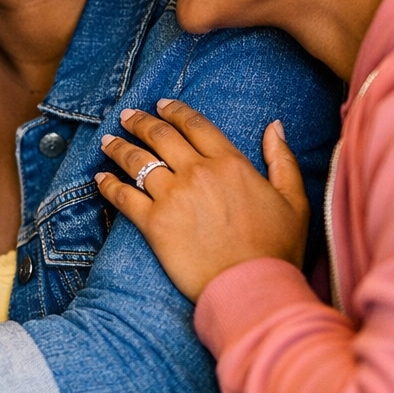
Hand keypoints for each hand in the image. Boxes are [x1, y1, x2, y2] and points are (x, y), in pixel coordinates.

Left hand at [94, 99, 309, 302]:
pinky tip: (99, 179)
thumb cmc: (277, 249)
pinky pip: (123, 197)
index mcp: (230, 163)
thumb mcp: (294, 200)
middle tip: (128, 116)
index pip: (195, 124)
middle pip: (160, 136)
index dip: (175, 111)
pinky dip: (108, 185)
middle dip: (140, 122)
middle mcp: (198, 172)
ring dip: (118, 147)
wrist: (253, 287)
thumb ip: (282, 160)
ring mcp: (173, 196)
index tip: (161, 105)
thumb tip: (274, 127)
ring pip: (137, 161)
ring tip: (107, 141)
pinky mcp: (154, 223)